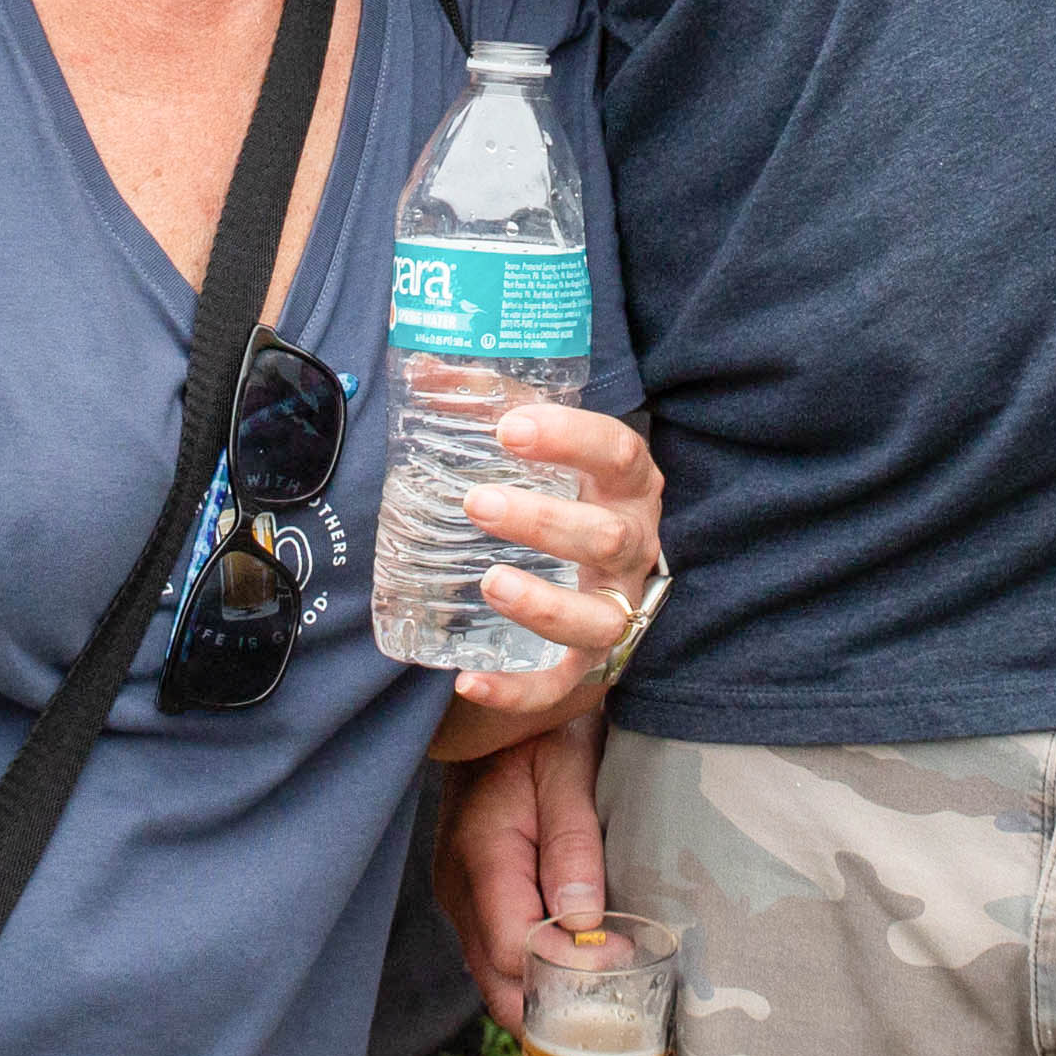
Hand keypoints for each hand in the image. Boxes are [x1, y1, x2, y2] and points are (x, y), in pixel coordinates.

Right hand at [431, 708, 606, 1028]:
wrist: (498, 706)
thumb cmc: (539, 729)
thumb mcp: (567, 767)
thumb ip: (572, 843)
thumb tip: (583, 920)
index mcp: (482, 857)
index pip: (515, 950)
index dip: (571, 967)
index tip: (626, 954)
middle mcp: (460, 891)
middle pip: (499, 985)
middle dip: (557, 1007)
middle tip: (620, 997)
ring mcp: (461, 899)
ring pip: (497, 981)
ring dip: (548, 997)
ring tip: (607, 990)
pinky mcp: (473, 899)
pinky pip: (500, 956)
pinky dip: (537, 975)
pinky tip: (582, 968)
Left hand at [441, 402, 662, 725]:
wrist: (591, 580)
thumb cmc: (565, 496)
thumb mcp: (543, 450)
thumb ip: (492, 407)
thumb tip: (423, 365)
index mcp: (626, 486)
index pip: (618, 453)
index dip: (571, 438)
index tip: (509, 427)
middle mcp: (632, 547)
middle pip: (604, 536)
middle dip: (543, 520)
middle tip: (476, 502)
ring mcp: (615, 609)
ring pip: (597, 618)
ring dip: (544, 604)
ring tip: (489, 583)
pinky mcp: (590, 667)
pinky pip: (561, 688)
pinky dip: (518, 691)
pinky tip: (467, 681)